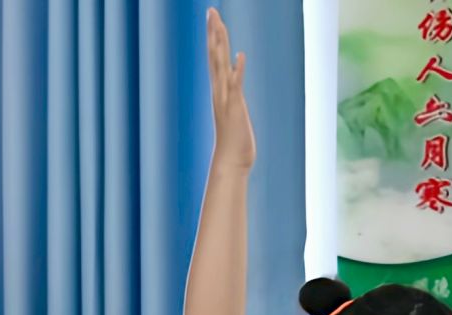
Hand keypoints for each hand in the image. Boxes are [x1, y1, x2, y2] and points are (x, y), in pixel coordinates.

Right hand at [206, 8, 253, 171]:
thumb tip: (235, 67)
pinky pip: (236, 85)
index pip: (215, 57)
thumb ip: (234, 87)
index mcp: (220, 89)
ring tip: (219, 25)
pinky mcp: (235, 108)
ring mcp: (226, 99)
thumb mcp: (236, 107)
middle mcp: (220, 90)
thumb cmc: (235, 139)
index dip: (214, 36)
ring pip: (221, 66)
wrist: (231, 162)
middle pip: (215, 55)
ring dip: (220, 46)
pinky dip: (238, 70)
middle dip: (214, 32)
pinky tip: (240, 55)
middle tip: (211, 11)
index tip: (212, 16)